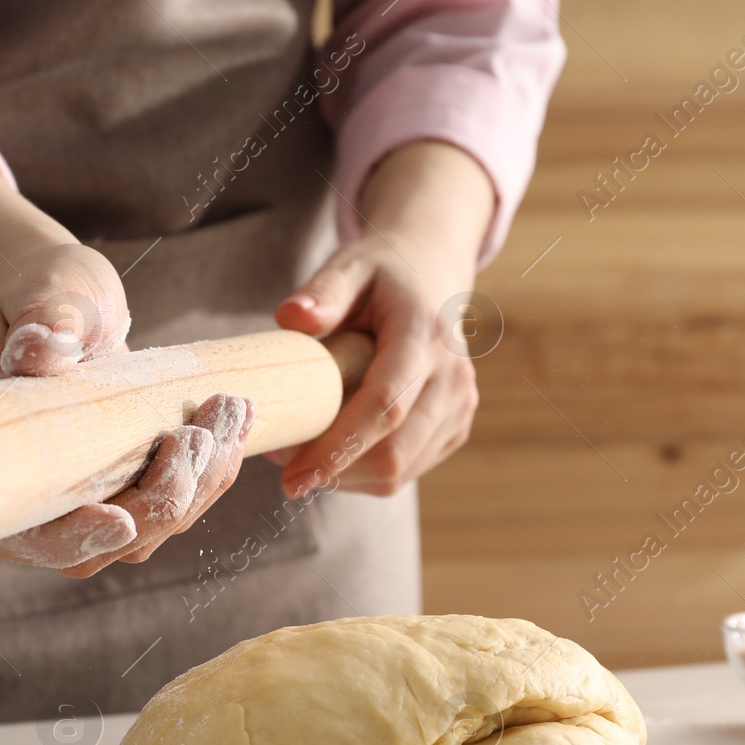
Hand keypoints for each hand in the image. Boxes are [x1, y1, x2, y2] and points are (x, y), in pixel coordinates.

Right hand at [0, 143, 256, 576]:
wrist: (71, 308)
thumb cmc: (43, 299)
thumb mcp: (40, 297)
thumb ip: (42, 322)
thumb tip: (40, 351)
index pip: (31, 536)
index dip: (75, 537)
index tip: (120, 519)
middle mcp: (34, 511)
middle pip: (106, 544)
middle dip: (165, 497)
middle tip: (199, 432)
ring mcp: (84, 510)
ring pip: (151, 527)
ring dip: (201, 481)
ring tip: (229, 412)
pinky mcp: (127, 496)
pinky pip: (175, 504)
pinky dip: (211, 471)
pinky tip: (233, 426)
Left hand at [268, 141, 494, 498]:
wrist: (431, 276)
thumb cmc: (381, 276)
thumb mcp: (350, 268)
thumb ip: (323, 291)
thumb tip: (290, 317)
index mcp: (424, 336)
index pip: (385, 406)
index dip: (338, 448)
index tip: (292, 476)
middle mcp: (452, 376)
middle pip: (394, 452)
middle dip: (334, 471)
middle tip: (284, 467)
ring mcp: (460, 405)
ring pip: (400, 470)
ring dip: (347, 476)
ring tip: (304, 455)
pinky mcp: (457, 425)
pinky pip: (408, 469)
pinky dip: (366, 473)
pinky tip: (339, 449)